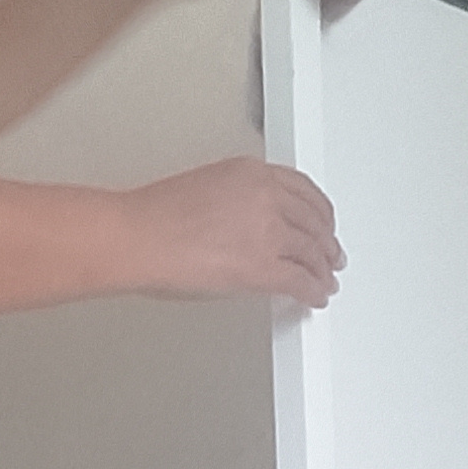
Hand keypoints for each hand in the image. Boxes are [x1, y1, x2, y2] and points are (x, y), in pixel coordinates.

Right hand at [125, 156, 343, 304]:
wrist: (135, 237)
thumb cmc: (151, 218)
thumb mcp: (203, 188)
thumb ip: (236, 201)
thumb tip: (246, 227)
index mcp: (250, 172)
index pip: (302, 188)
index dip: (319, 210)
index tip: (322, 220)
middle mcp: (265, 196)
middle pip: (313, 220)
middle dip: (326, 241)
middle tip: (332, 254)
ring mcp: (267, 231)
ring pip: (312, 251)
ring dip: (322, 269)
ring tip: (326, 278)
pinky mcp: (262, 266)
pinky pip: (301, 281)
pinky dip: (313, 291)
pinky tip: (315, 296)